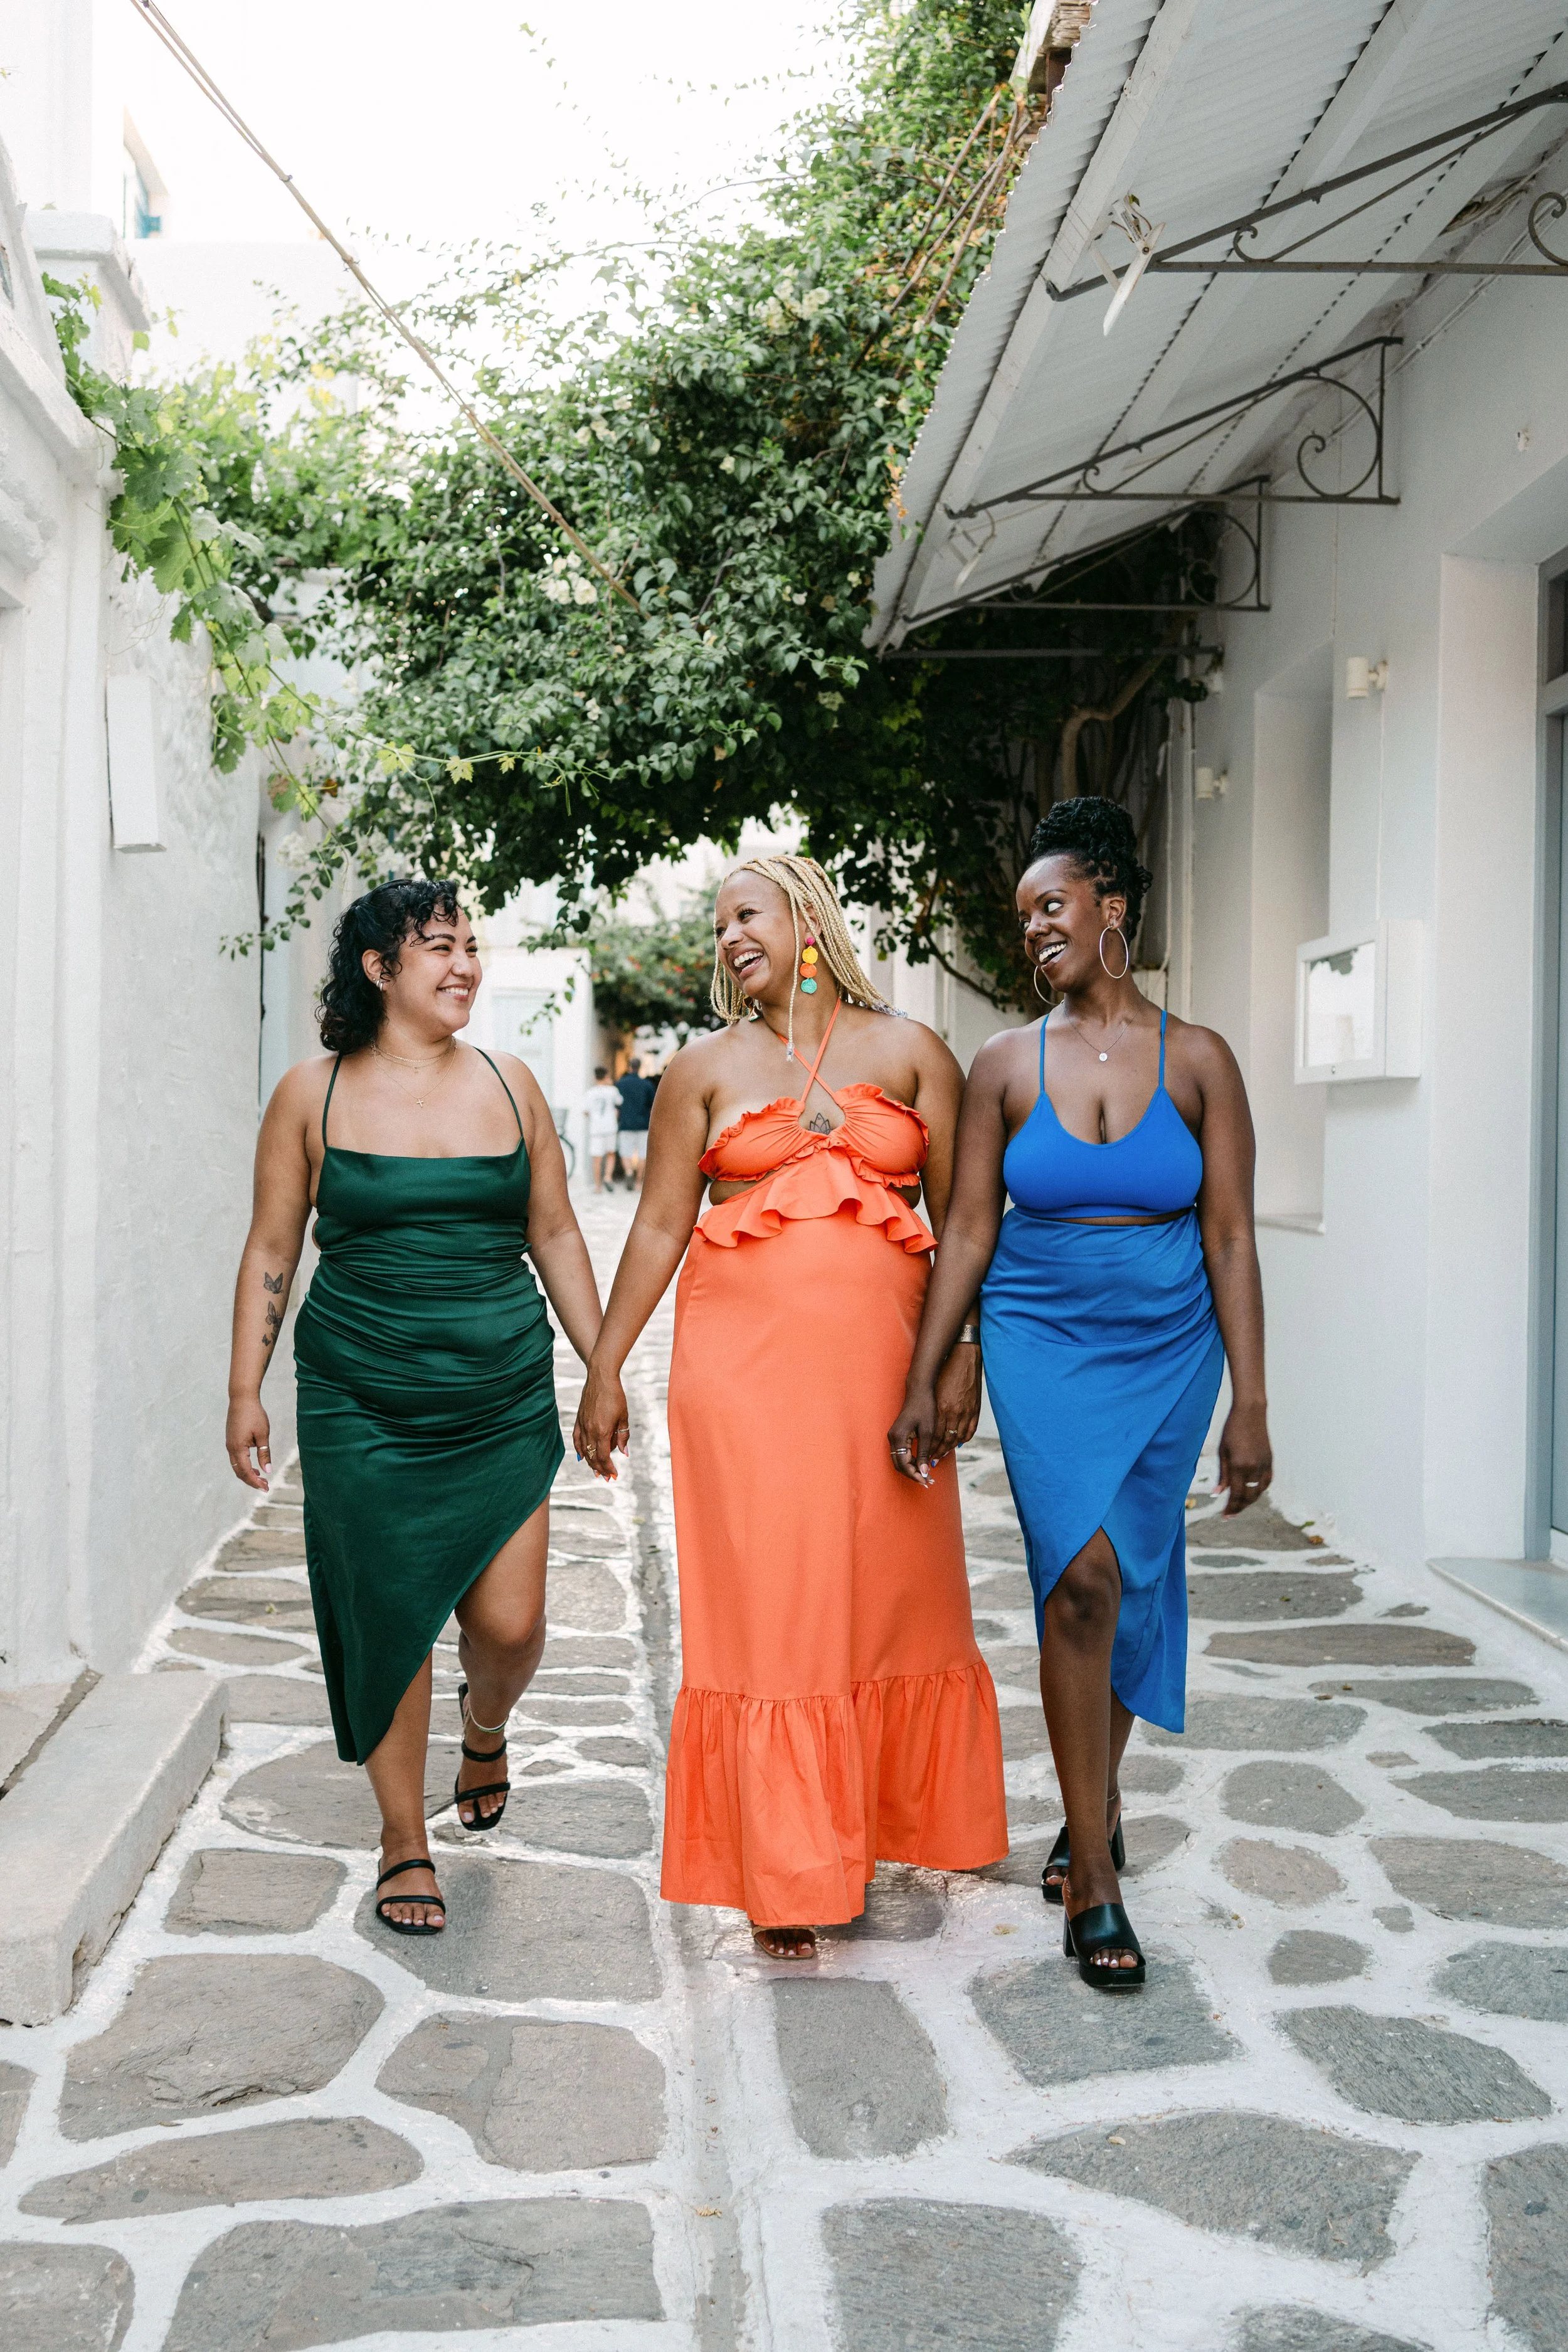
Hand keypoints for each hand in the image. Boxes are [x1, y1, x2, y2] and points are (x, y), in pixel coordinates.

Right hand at [226, 1396, 271, 1490]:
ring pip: (236, 1466)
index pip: (246, 1472)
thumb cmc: (254, 1414)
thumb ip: (264, 1453)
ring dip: (247, 1474)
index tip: (266, 1488)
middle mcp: (231, 1448)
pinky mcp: (231, 1440)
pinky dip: (244, 1465)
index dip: (255, 1482)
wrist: (242, 1398)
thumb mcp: (263, 1434)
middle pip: (239, 1472)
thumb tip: (267, 1470)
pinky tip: (254, 1466)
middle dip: (251, 1481)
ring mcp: (229, 1444)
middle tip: (265, 1486)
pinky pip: (236, 1458)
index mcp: (238, 1448)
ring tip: (261, 1478)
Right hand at [574, 1359, 629, 1481]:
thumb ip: (622, 1436)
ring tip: (596, 1471)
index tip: (613, 1476)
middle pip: (593, 1456)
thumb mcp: (623, 1417)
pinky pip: (576, 1439)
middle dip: (600, 1469)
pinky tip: (582, 1457)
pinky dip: (579, 1450)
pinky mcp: (578, 1420)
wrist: (601, 1378)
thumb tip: (624, 1453)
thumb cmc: (615, 1396)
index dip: (608, 1468)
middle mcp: (590, 1430)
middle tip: (606, 1477)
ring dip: (590, 1462)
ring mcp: (582, 1425)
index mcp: (602, 1431)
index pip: (604, 1456)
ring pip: (584, 1450)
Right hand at [887, 1384, 937, 1486]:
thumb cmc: (925, 1408)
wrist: (920, 1391)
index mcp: (898, 1437)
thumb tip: (924, 1472)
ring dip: (911, 1469)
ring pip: (900, 1460)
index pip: (903, 1464)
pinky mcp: (898, 1435)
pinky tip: (922, 1464)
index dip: (914, 1475)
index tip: (926, 1482)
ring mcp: (894, 1436)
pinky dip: (911, 1461)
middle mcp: (892, 1438)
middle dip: (912, 1474)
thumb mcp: (927, 1432)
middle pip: (899, 1464)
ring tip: (926, 1475)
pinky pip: (902, 1453)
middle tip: (927, 1482)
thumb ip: (924, 1453)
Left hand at [930, 1342, 980, 1462]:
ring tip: (942, 1454)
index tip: (925, 1456)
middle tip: (933, 1461)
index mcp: (942, 1407)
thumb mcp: (935, 1391)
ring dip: (950, 1448)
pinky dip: (963, 1440)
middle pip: (946, 1440)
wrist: (964, 1360)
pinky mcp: (976, 1409)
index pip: (934, 1435)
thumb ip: (932, 1410)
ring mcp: (967, 1412)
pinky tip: (957, 1443)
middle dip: (938, 1452)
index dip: (929, 1448)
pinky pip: (970, 1431)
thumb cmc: (946, 1373)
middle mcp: (955, 1412)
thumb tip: (927, 1428)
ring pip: (958, 1438)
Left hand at [1218, 1402, 1271, 1515]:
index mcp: (1239, 1466)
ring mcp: (1264, 1465)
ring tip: (1239, 1506)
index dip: (1231, 1508)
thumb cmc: (1232, 1430)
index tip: (1224, 1517)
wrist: (1250, 1413)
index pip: (1236, 1495)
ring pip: (1259, 1491)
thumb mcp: (1222, 1452)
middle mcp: (1254, 1468)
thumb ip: (1223, 1475)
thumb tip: (1217, 1494)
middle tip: (1230, 1515)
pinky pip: (1266, 1482)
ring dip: (1249, 1501)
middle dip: (1239, 1508)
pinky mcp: (1270, 1461)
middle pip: (1248, 1497)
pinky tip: (1252, 1493)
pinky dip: (1259, 1490)